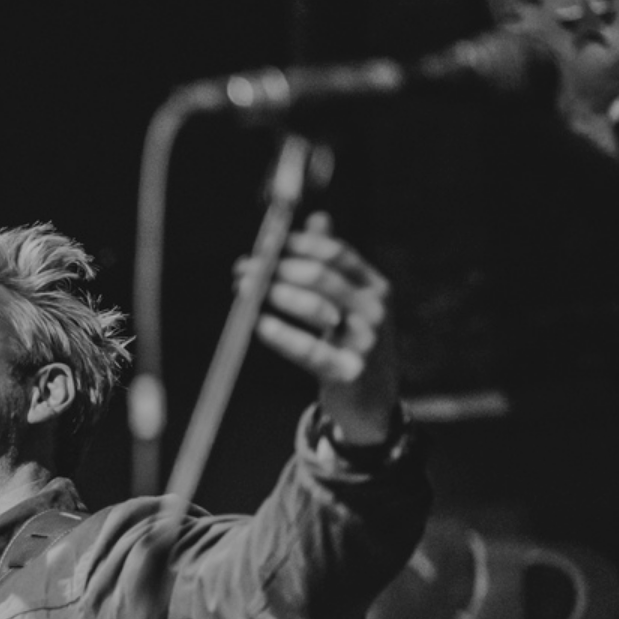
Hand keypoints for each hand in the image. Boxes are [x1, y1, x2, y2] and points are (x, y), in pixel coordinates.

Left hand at [240, 211, 399, 443]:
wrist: (372, 400)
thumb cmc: (350, 343)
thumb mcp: (348, 301)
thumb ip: (332, 263)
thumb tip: (318, 218)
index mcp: (374, 286)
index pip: (336, 253)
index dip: (297, 244)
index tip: (263, 243)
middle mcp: (375, 310)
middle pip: (321, 276)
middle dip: (276, 269)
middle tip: (243, 270)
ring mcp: (366, 341)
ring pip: (315, 308)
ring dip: (274, 295)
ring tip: (245, 293)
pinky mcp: (350, 371)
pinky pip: (310, 350)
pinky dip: (281, 336)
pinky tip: (258, 325)